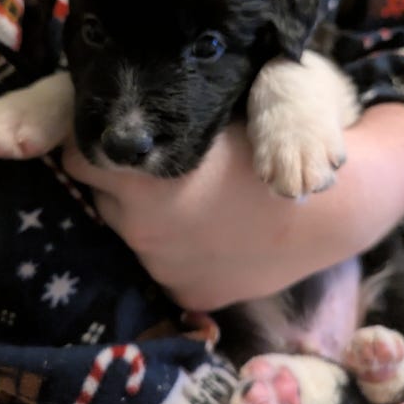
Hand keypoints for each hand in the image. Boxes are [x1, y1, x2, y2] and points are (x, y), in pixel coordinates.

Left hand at [62, 103, 403, 310]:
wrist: (327, 209)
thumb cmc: (270, 148)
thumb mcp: (210, 118)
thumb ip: (154, 118)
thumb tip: (109, 109)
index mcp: (141, 181)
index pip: (75, 159)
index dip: (90, 145)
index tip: (113, 141)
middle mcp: (142, 231)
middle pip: (103, 200)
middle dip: (121, 184)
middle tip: (160, 172)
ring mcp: (164, 268)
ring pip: (132, 236)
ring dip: (147, 219)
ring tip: (191, 204)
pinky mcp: (189, 293)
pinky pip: (165, 267)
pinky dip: (177, 252)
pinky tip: (210, 236)